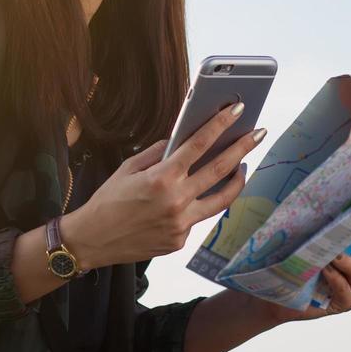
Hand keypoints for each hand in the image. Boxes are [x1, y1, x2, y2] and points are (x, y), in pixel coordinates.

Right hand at [66, 102, 261, 267]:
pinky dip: (202, 202)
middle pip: (220, 170)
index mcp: (161, 178)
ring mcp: (180, 224)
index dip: (221, 124)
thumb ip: (159, 152)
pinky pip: (198, 217)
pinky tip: (201, 194)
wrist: (91, 241)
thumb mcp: (129, 168)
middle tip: (259, 133)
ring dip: (237, 180)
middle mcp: (176, 202)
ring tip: (243, 165)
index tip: (238, 110)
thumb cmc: (108, 200)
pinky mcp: (180, 241)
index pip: (199, 145)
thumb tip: (183, 139)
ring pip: (221, 199)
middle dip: (243, 148)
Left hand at [274, 214, 350, 321]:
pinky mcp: (344, 301)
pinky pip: (346, 291)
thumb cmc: (291, 256)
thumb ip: (315, 218)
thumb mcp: (303, 232)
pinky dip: (337, 280)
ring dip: (346, 260)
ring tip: (333, 255)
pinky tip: (325, 271)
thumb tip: (315, 194)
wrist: (276, 289)